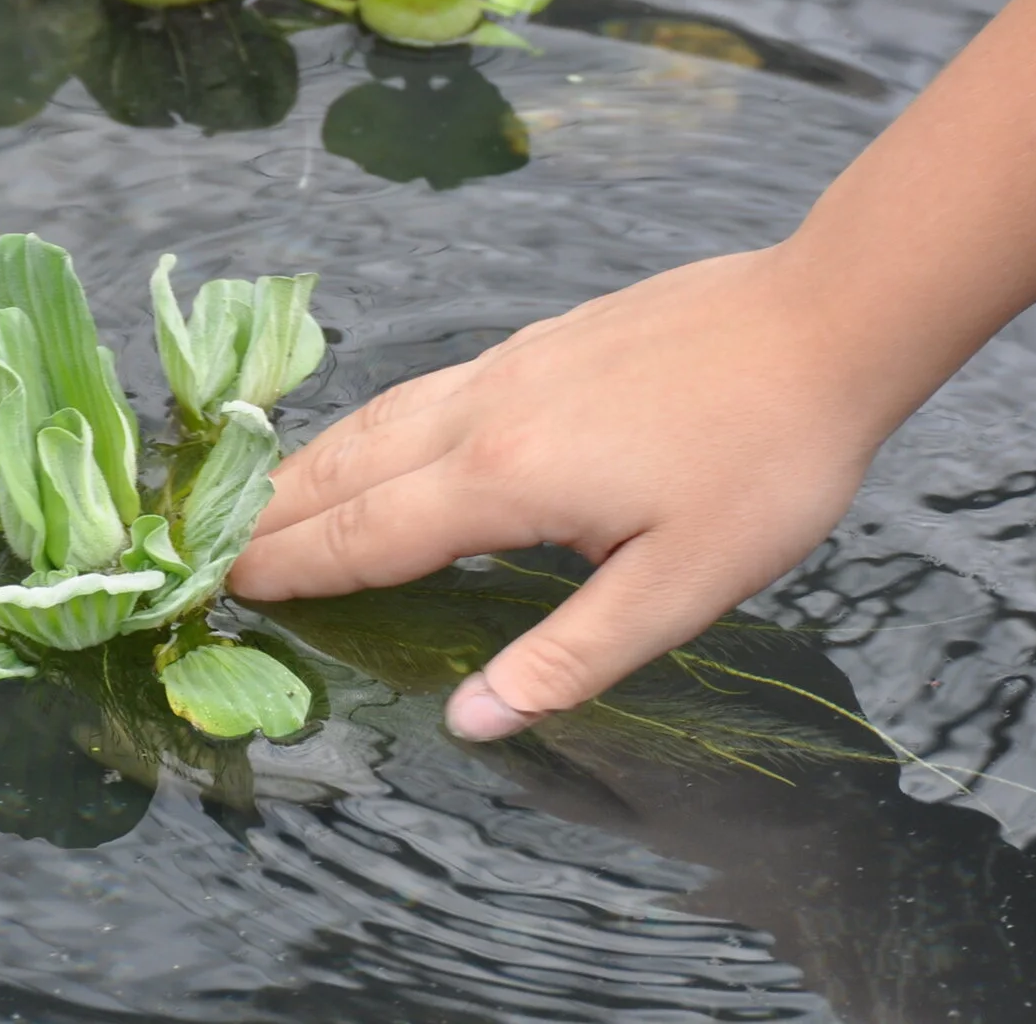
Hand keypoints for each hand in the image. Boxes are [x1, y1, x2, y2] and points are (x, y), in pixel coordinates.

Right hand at [227, 245, 894, 739]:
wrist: (826, 319)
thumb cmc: (767, 461)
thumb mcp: (683, 587)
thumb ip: (569, 654)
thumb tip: (472, 717)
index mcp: (508, 478)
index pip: (370, 535)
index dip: (294, 570)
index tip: (224, 592)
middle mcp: (488, 409)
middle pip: (352, 466)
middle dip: (276, 514)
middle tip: (208, 553)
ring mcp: (515, 360)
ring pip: (384, 415)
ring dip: (315, 463)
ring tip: (266, 498)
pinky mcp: (548, 337)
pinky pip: (426, 387)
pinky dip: (372, 421)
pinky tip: (383, 434)